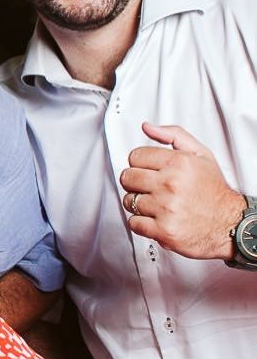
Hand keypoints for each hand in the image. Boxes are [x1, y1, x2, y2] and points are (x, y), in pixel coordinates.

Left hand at [120, 122, 246, 259]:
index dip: (141, 164)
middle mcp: (171, 184)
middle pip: (127, 177)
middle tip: (151, 188)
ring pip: (129, 201)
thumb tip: (147, 127)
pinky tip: (156, 219)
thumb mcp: (201, 155)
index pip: (135, 156)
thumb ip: (174, 136)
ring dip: (139, 204)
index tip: (150, 170)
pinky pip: (133, 223)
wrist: (230, 223)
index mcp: (179, 163)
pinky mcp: (163, 230)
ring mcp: (166, 208)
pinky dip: (141, 223)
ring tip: (157, 204)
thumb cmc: (213, 190)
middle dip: (137, 182)